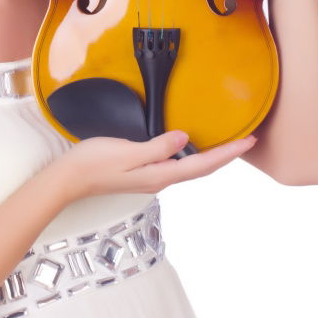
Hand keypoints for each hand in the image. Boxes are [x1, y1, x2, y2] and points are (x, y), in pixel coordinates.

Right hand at [56, 129, 257, 200]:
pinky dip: (194, 156)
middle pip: (202, 168)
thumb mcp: (127, 150)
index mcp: (160, 174)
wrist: (69, 179)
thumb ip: (157, 146)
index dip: (227, 153)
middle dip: (226, 156)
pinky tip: (193, 147)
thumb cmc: (94, 163)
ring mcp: (152, 177)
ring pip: (191, 167)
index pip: (202, 164)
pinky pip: (178, 164)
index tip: (248, 142)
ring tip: (228, 144)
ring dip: (212, 157)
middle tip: (247, 141)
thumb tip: (185, 138)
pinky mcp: (144, 172)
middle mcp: (161, 179)